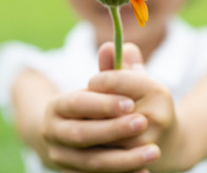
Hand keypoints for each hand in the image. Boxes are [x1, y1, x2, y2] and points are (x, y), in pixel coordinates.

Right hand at [40, 44, 160, 171]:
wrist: (80, 138)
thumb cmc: (98, 105)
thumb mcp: (105, 86)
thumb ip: (111, 68)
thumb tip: (113, 45)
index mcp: (57, 107)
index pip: (76, 104)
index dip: (102, 103)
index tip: (130, 102)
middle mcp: (53, 134)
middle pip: (81, 134)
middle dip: (113, 130)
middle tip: (143, 123)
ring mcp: (61, 159)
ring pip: (90, 162)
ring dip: (123, 160)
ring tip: (153, 152)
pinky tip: (144, 171)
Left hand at [89, 43, 182, 171]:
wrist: (172, 145)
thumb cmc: (147, 104)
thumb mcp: (138, 81)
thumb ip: (119, 63)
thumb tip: (105, 46)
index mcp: (157, 92)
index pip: (116, 80)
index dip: (98, 80)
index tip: (92, 82)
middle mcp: (154, 118)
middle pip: (107, 108)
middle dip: (92, 105)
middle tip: (83, 103)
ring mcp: (145, 144)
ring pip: (103, 133)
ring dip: (88, 126)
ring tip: (81, 120)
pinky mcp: (135, 163)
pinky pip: (104, 153)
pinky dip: (92, 145)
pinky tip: (86, 140)